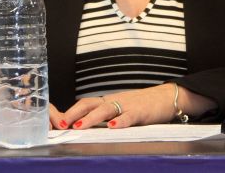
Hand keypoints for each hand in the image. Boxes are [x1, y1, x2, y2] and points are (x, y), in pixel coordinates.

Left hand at [60, 84, 215, 128]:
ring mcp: (127, 105)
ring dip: (91, 119)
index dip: (72, 111)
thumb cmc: (142, 106)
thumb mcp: (121, 109)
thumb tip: (86, 127)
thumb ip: (106, 117)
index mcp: (109, 101)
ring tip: (79, 127)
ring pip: (106, 110)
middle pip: (90, 104)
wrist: (167, 97)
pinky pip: (129, 116)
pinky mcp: (141, 112)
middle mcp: (115, 101)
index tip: (58, 121)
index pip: (86, 103)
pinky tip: (113, 127)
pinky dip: (120, 121)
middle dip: (75, 113)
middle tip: (62, 124)